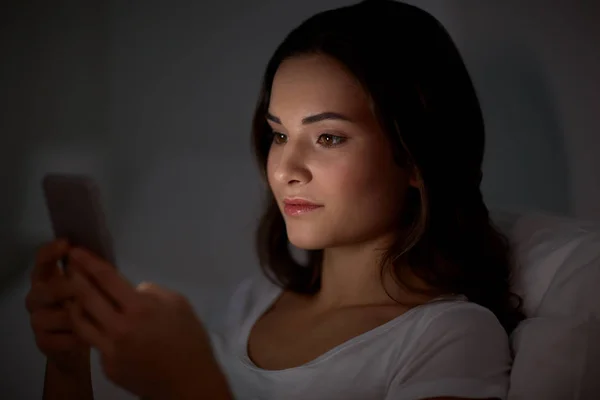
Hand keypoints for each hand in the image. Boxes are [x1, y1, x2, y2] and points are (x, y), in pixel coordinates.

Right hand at [25, 239, 89, 372]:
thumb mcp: (89, 286)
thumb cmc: (86, 306)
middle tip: (88, 288)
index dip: (51, 251)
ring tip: (100, 317)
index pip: (42, 260)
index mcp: (46, 278)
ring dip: (81, 316)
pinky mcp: (43, 341)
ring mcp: (37, 320)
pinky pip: (63, 338)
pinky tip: (92, 337)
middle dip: (70, 287)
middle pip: (48, 288)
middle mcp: (36, 297)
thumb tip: (99, 259)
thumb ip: (89, 273)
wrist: (76, 343)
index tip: (66, 244)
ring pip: (60, 315)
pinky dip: (79, 337)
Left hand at [65, 248, 228, 398]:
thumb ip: (153, 291)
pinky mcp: (107, 366)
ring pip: (80, 322)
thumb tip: (132, 291)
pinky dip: (94, 329)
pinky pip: (95, 342)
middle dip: (74, 278)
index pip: (106, 279)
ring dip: (74, 305)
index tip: (76, 251)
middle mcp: (119, 328)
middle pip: (86, 297)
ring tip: (74, 295)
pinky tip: (97, 323)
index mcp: (139, 308)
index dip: (88, 262)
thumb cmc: (190, 339)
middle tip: (69, 267)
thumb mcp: (179, 303)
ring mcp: (110, 350)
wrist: (189, 382)